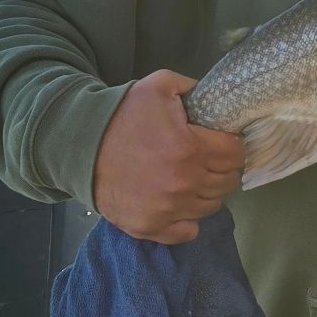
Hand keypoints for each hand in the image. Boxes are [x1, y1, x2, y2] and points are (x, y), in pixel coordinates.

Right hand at [92, 69, 245, 244]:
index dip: (232, 145)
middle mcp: (183, 184)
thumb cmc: (122, 114)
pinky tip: (178, 202)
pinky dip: (188, 219)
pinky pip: (188, 232)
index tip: (221, 141)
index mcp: (190, 149)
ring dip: (206, 192)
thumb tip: (219, 102)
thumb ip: (195, 89)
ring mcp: (167, 210)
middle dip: (222, 168)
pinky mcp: (150, 228)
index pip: (236, 155)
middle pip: (228, 182)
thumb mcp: (160, 85)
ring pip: (211, 206)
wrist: (81, 145)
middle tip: (206, 158)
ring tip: (190, 177)